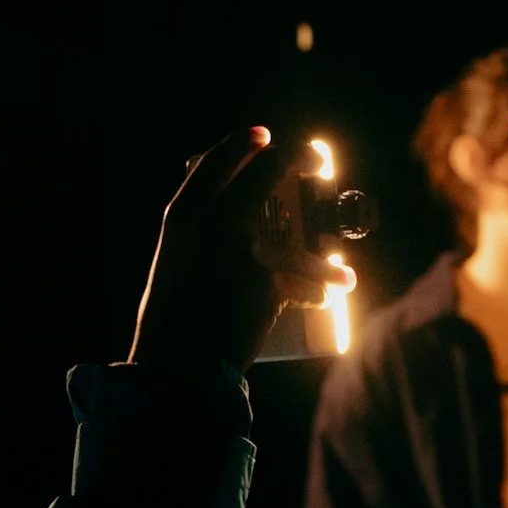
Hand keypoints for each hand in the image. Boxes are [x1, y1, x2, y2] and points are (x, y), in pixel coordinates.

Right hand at [128, 126, 355, 368]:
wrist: (173, 369)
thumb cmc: (168, 325)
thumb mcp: (172, 266)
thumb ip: (197, 243)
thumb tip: (226, 233)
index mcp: (182, 216)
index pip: (218, 159)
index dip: (246, 142)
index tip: (266, 137)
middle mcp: (214, 222)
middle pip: (268, 169)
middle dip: (301, 159)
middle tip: (318, 165)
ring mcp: (244, 249)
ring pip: (301, 226)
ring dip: (324, 243)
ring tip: (338, 262)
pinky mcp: (271, 281)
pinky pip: (312, 275)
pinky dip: (328, 281)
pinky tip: (340, 285)